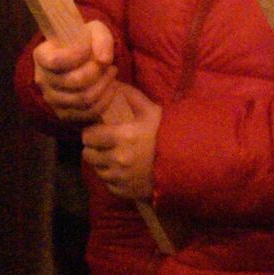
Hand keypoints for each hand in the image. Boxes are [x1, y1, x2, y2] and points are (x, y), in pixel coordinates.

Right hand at [33, 19, 119, 124]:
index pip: (55, 61)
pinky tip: (111, 87)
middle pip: (73, 81)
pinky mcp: (65, 114)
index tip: (89, 47)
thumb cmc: (87, 43)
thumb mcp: (95, 31)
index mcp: (42, 56)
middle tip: (108, 63)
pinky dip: (105, 100)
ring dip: (104, 85)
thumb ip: (101, 38)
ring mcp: (52, 100)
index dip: (77, 55)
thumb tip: (103, 60)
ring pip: (83, 99)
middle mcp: (42, 79)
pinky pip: (88, 113)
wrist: (87, 61)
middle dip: (97, 71)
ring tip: (111, 73)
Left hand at [82, 83, 158, 200]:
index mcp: (121, 137)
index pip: (87, 137)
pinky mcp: (123, 192)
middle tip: (105, 145)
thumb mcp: (151, 110)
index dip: (91, 133)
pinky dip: (113, 178)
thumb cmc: (166, 134)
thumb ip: (130, 96)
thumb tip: (112, 82)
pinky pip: (108, 184)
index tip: (98, 132)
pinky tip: (125, 171)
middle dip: (94, 149)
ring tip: (116, 157)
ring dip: (103, 164)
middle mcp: (117, 159)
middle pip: (88, 155)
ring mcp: (119, 178)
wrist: (186, 162)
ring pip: (96, 170)